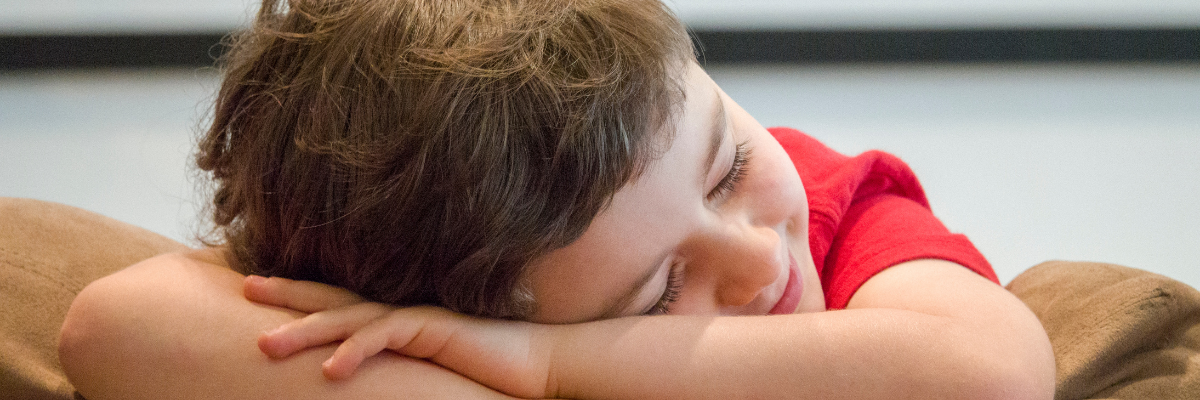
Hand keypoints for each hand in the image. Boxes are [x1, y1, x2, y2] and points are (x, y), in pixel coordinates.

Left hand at [244, 276, 556, 398]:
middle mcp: (400, 310)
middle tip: (243, 286)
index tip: (260, 285)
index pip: (339, 300)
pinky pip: (386, 337)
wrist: (538, 362)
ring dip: (305, 331)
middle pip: (333, 298)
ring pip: (349, 318)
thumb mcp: (429, 365)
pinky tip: (330, 371)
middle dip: (287, 293)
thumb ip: (398, 359)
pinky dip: (356, 351)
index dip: (301, 292)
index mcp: (396, 315)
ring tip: (265, 345)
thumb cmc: (487, 369)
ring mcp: (416, 316)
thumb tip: (356, 373)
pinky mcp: (434, 329)